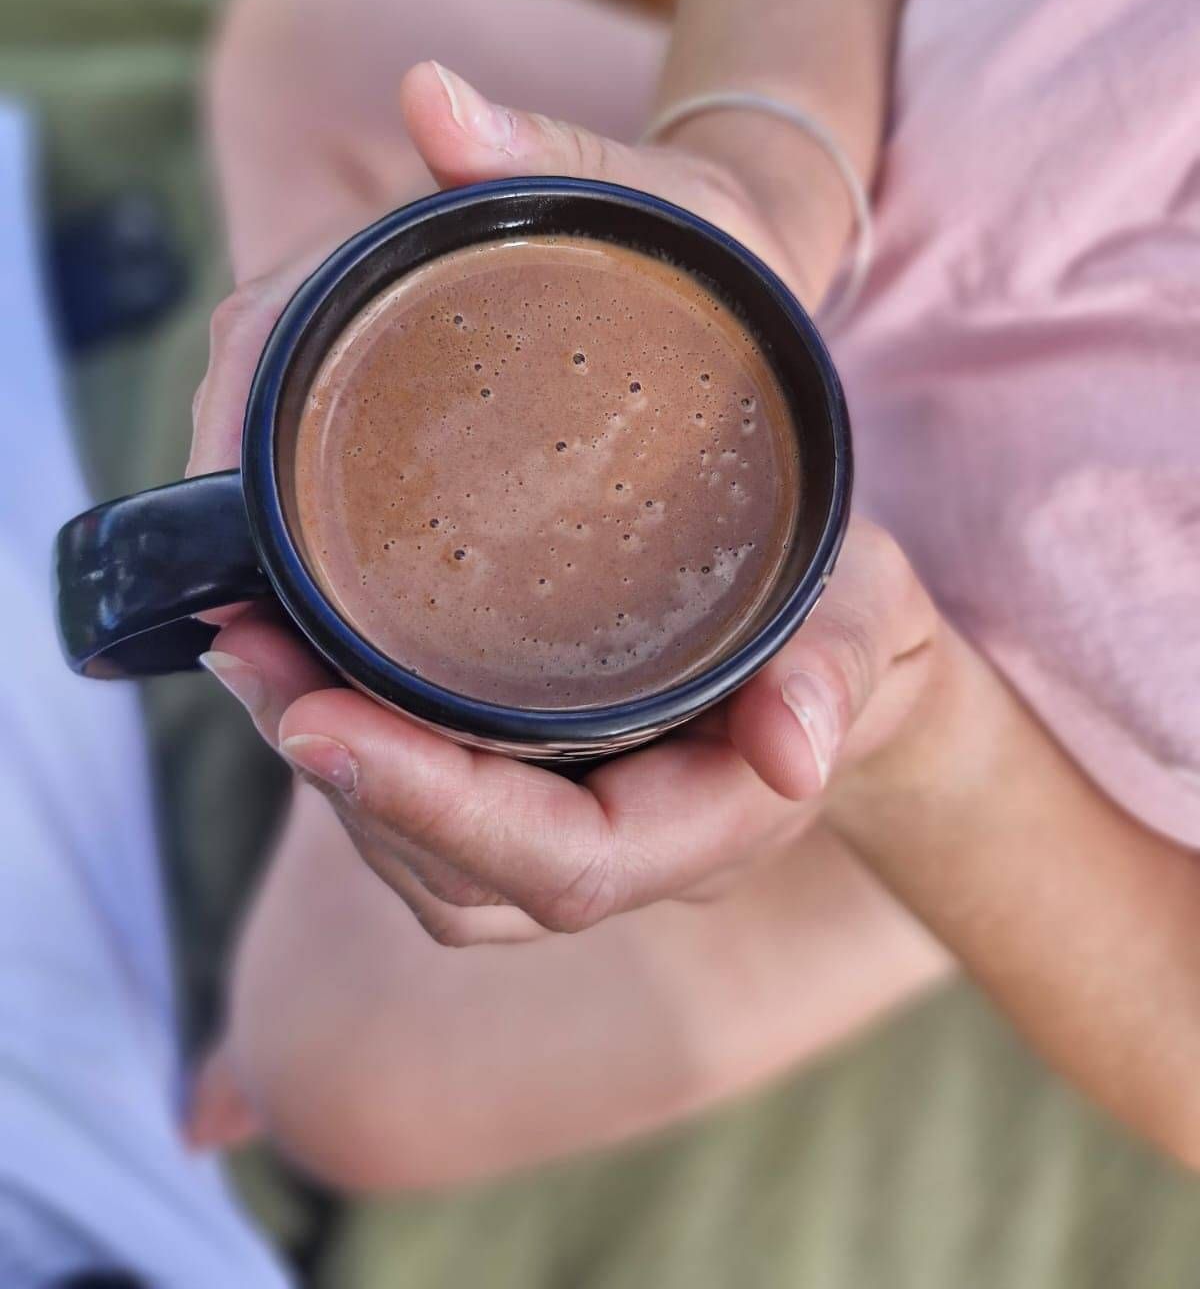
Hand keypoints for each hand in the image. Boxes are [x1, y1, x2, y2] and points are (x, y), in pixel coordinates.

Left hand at [194, 63, 930, 942]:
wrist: (839, 649)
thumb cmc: (848, 621)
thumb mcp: (864, 611)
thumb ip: (838, 667)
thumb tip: (798, 747)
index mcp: (702, 827)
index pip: (562, 863)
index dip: (435, 808)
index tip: (321, 722)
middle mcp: (618, 855)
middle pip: (458, 877)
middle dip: (344, 779)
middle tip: (246, 650)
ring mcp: (560, 832)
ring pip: (416, 861)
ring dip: (322, 765)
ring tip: (244, 647)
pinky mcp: (519, 792)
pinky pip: (414, 814)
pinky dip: (343, 749)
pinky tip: (292, 660)